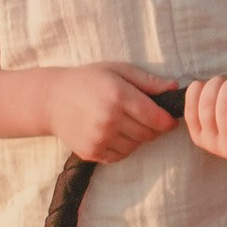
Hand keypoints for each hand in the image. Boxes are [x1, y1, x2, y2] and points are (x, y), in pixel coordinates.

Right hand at [48, 66, 181, 163]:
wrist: (52, 99)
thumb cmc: (88, 80)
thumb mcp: (117, 70)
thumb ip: (147, 80)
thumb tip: (174, 88)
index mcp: (119, 95)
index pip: (156, 118)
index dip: (167, 121)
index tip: (169, 119)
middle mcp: (109, 119)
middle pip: (148, 134)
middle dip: (153, 128)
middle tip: (146, 119)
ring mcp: (99, 138)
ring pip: (135, 146)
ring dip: (137, 138)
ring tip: (125, 123)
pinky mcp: (91, 152)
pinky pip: (120, 156)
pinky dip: (123, 147)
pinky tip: (114, 133)